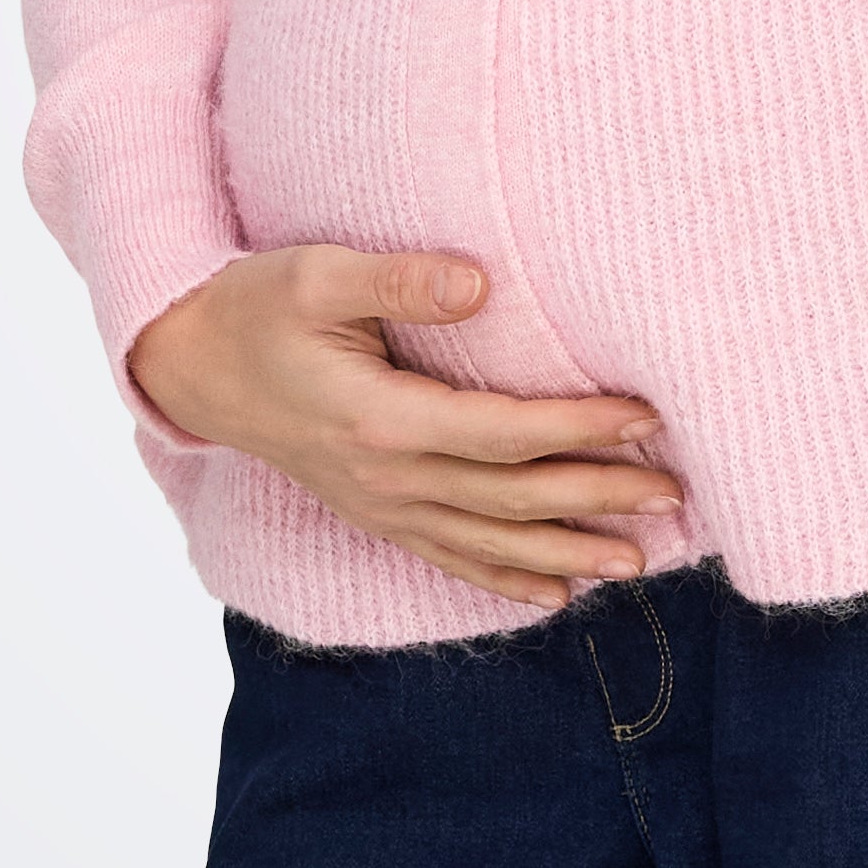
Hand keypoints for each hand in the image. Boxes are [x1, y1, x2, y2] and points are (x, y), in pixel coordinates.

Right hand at [127, 249, 679, 612]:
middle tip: (674, 494)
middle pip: (512, 499)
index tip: (644, 417)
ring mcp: (379, 505)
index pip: (503, 434)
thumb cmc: (259, 306)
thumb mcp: (318, 275)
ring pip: (489, 542)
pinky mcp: (373, 512)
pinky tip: (554, 593)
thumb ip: (400, 279)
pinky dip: (504, 578)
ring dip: (567, 552)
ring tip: (639, 561)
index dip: (578, 430)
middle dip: (597, 497)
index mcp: (381, 419)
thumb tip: (482, 283)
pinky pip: (448, 556)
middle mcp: (386, 478)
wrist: (194, 365)